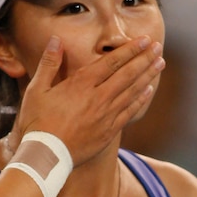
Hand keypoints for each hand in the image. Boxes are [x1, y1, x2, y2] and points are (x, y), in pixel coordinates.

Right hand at [11, 35, 163, 164]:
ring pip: (133, 91)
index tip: (144, 40)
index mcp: (81, 84)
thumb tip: (56, 40)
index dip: (130, 49)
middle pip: (128, 74)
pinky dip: (141, 99)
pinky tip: (148, 91)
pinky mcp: (109, 131)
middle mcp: (98, 97)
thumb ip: (49, 63)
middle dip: (144, 58)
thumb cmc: (37, 122)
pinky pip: (129, 112)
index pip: (112, 62)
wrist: (46, 156)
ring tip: (159, 63)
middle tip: (158, 47)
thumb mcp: (36, 90)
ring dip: (148, 76)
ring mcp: (106, 115)